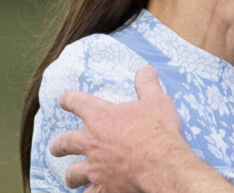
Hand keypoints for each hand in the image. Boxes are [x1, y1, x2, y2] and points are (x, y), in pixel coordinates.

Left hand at [50, 65, 183, 191]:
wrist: (160, 164)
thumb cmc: (157, 129)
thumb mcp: (156, 100)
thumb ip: (147, 84)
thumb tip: (144, 69)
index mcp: (102, 117)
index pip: (79, 103)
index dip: (69, 99)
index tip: (63, 99)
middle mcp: (92, 142)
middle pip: (65, 142)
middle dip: (59, 144)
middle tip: (56, 147)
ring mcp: (95, 168)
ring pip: (72, 173)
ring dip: (71, 174)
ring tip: (71, 176)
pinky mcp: (103, 188)